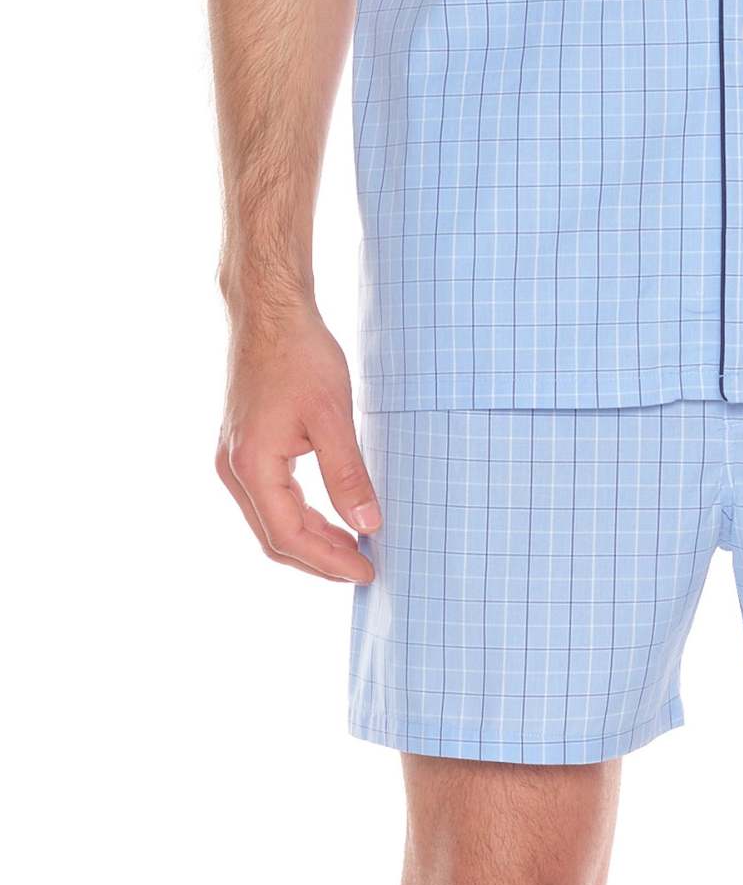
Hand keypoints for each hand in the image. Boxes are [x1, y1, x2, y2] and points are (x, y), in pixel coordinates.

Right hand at [215, 297, 381, 582]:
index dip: (329, 561)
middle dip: (320, 559)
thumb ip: (348, 476)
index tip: (368, 572)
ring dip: (310, 540)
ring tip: (353, 548)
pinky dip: (300, 516)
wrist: (269, 312)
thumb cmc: (300, 355)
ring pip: (270, 521)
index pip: (288, 536)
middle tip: (365, 568)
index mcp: (251, 465)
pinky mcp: (243, 448)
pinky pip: (269, 499)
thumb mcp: (333, 416)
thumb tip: (368, 526)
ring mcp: (234, 459)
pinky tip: (330, 517)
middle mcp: (233, 469)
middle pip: (274, 537)